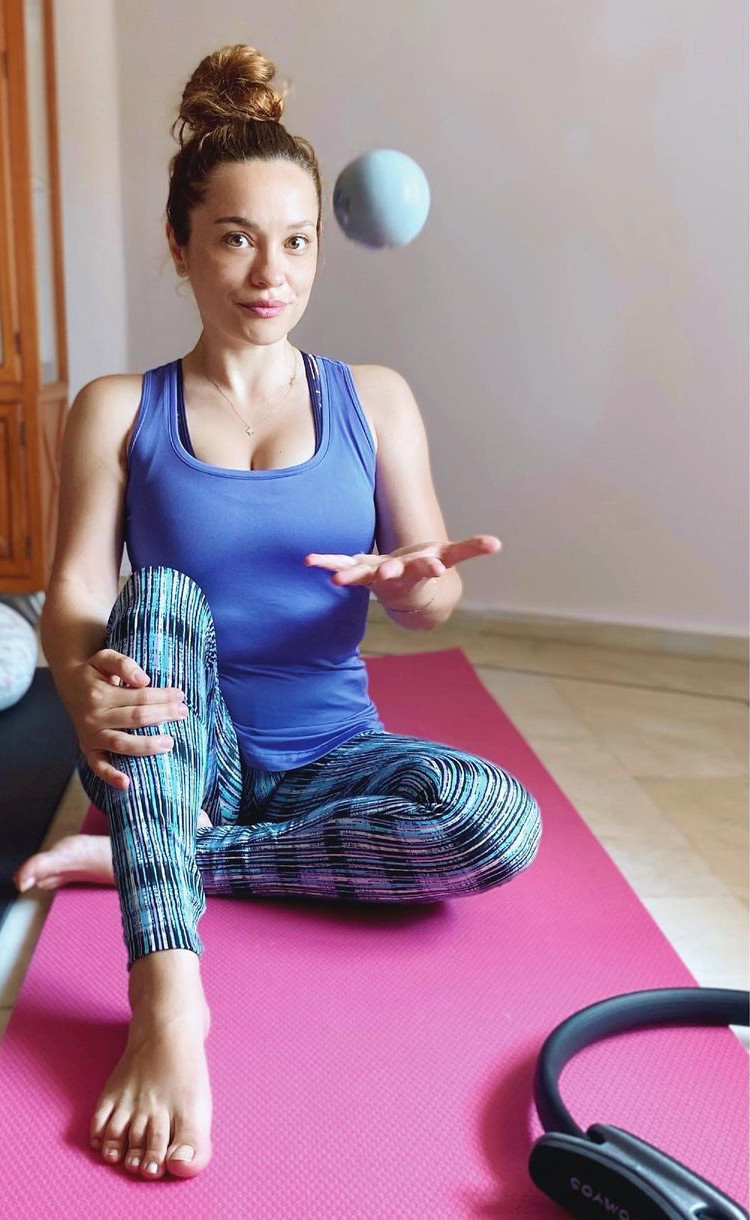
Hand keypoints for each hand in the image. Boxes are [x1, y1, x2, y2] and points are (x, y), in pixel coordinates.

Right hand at [67, 649, 188, 790]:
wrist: (70, 684)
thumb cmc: (95, 672)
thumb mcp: (105, 657)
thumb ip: (123, 664)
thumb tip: (144, 680)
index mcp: (100, 694)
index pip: (140, 696)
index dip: (163, 696)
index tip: (181, 695)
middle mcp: (94, 717)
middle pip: (136, 718)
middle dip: (163, 715)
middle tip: (183, 713)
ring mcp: (91, 736)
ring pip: (122, 744)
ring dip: (148, 745)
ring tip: (170, 742)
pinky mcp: (89, 750)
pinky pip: (98, 766)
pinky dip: (111, 776)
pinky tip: (127, 784)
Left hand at [304, 534, 501, 608]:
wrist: (400, 589)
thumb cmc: (424, 567)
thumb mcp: (447, 555)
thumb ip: (470, 549)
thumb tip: (498, 544)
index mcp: (419, 570)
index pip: (428, 568)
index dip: (432, 568)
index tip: (438, 570)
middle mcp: (396, 575)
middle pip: (394, 574)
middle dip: (390, 573)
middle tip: (386, 573)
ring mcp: (373, 575)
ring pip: (361, 575)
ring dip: (346, 575)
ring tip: (333, 578)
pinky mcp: (356, 569)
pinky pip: (338, 564)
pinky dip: (324, 562)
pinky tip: (308, 560)